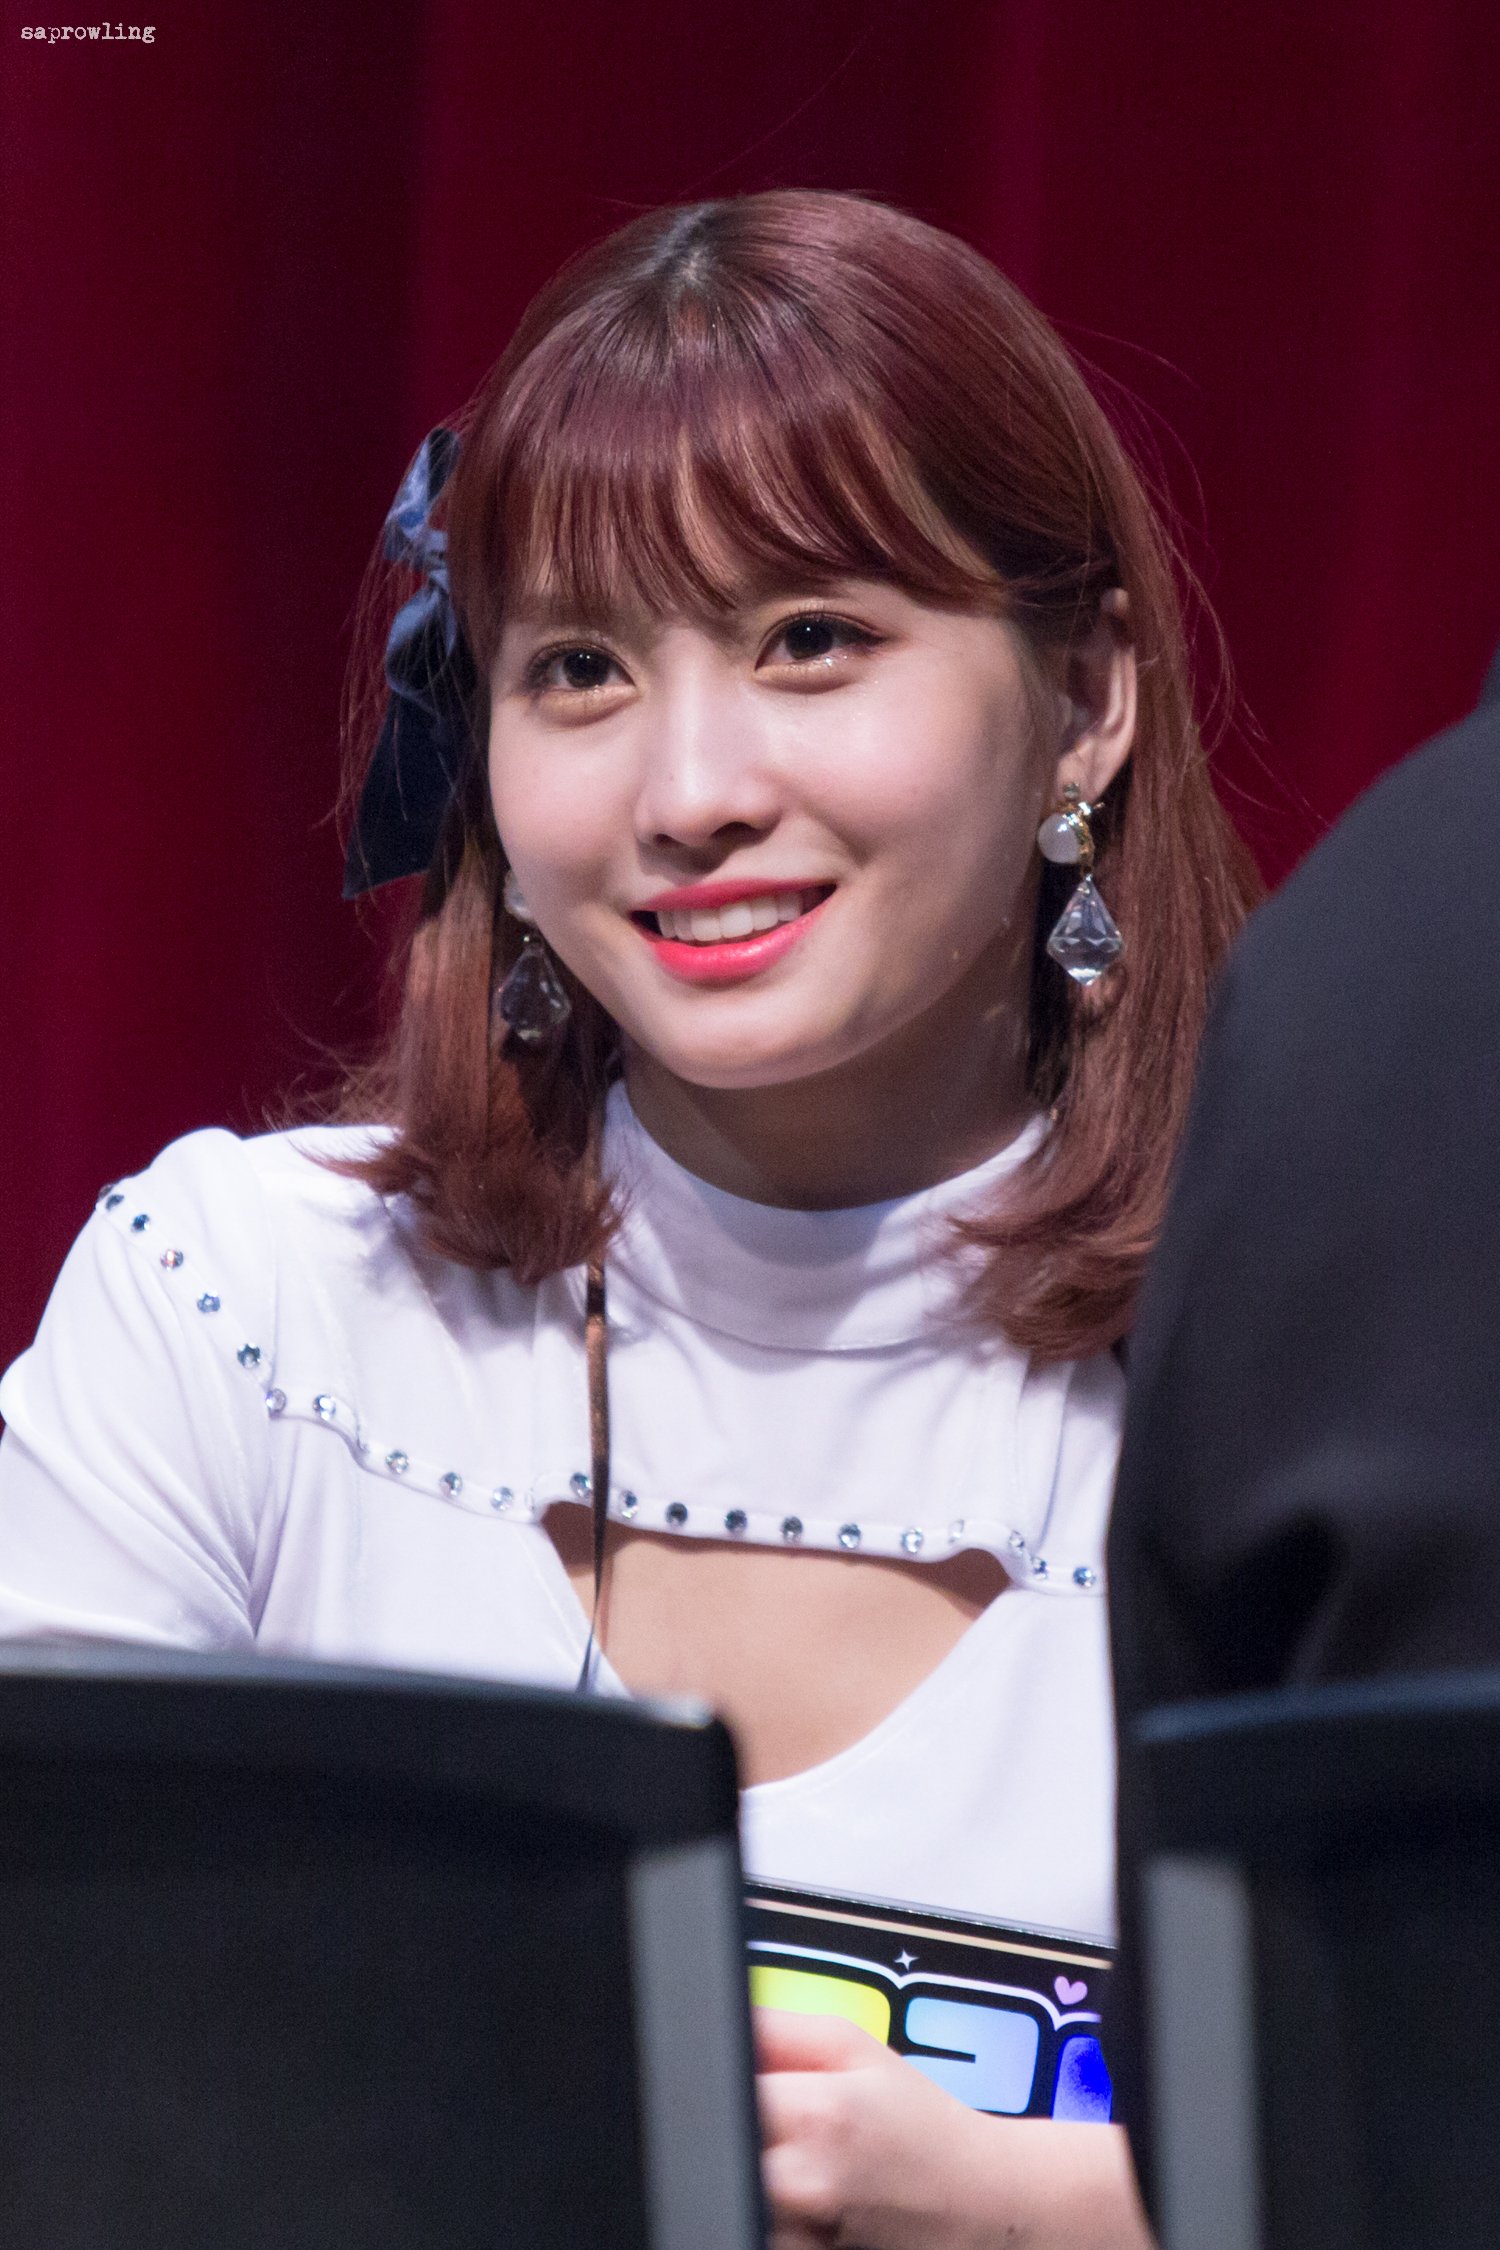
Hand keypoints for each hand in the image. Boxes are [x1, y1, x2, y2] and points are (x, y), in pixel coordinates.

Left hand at [754, 2008, 1154, 2249]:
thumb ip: (776, 2027)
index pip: (718, 2086)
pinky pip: (757, 2225)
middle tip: (782, 2123)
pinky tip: (807, 2195)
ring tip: (797, 2160)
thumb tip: (722, 2020)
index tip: (754, 2082)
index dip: (729, 2080)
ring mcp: (799, 2239)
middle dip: (741, 2127)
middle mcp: (800, 2185)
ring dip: (754, 2171)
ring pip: (731, 2191)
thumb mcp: (854, 2047)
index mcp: (815, 2115)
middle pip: (722, 2146)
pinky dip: (773, 2208)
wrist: (979, 2203)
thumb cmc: (922, 2127)